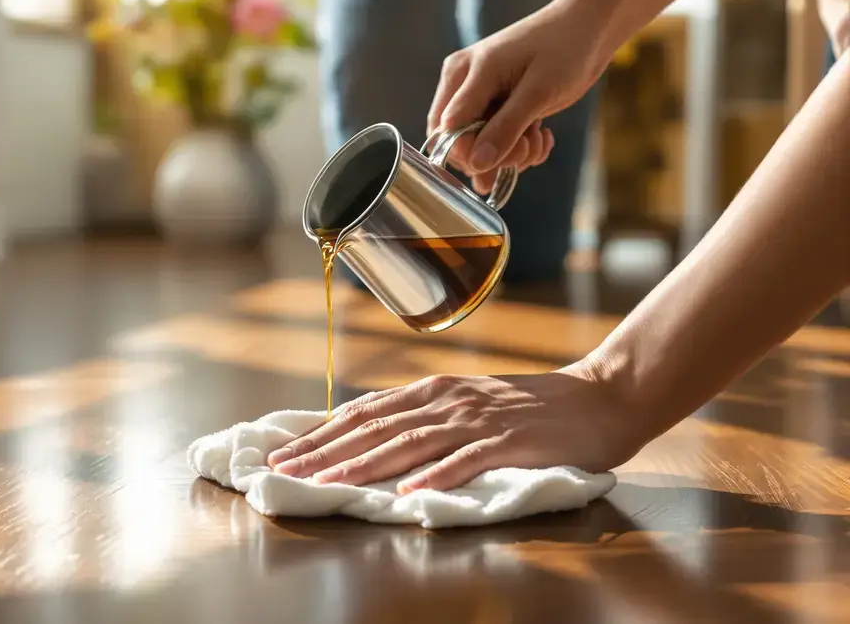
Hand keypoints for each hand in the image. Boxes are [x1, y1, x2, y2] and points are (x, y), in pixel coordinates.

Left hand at [267, 365, 645, 493]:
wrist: (600, 396)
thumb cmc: (531, 407)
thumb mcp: (468, 404)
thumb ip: (425, 419)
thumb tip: (373, 441)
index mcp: (433, 391)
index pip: (364, 413)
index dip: (320, 433)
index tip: (282, 453)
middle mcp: (447, 400)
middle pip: (374, 427)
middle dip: (324, 451)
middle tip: (285, 470)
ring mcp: (477, 419)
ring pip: (409, 442)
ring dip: (364, 464)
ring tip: (328, 483)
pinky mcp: (509, 440)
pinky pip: (466, 460)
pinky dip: (436, 476)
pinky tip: (409, 492)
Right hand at [427, 0, 609, 193]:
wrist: (589, 26)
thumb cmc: (564, 48)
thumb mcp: (538, 91)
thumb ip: (505, 127)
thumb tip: (477, 164)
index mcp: (462, 74)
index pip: (447, 132)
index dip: (473, 154)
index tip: (511, 155)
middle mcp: (462, 85)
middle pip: (458, 142)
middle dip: (494, 156)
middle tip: (527, 148)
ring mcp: (478, 96)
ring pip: (478, 147)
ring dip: (511, 154)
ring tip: (538, 139)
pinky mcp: (496, 105)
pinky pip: (495, 141)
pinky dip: (519, 148)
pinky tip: (541, 135)